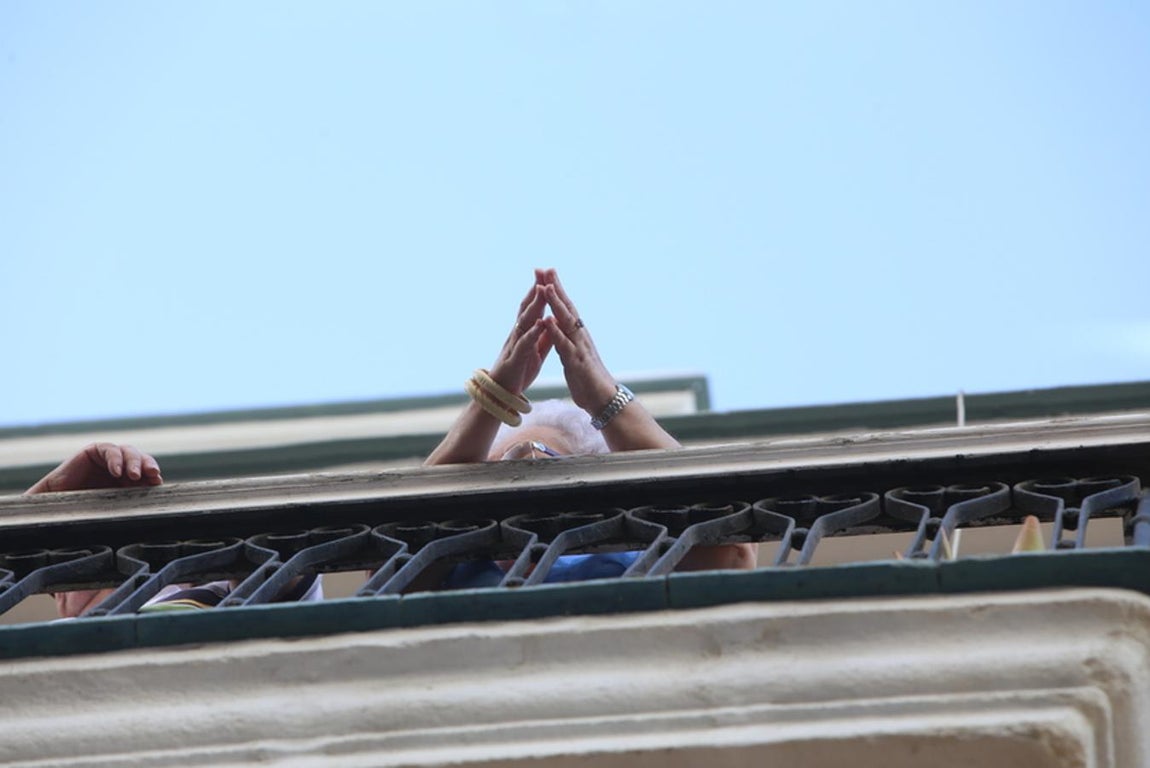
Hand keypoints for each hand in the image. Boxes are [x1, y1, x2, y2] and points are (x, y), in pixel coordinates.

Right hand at [26, 443, 162, 493]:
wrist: (57, 504)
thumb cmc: (85, 508)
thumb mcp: (113, 505)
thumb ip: (130, 500)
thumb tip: (155, 506)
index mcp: (130, 479)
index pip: (147, 473)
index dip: (153, 475)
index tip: (158, 483)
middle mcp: (122, 466)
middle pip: (141, 460)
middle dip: (148, 465)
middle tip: (152, 475)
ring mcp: (109, 457)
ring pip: (129, 452)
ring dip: (134, 462)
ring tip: (134, 475)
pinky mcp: (95, 451)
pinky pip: (110, 450)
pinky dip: (115, 459)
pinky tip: (116, 471)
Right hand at [487, 269, 553, 394]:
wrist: (502, 395)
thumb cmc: (518, 372)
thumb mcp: (535, 352)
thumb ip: (544, 337)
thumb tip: (552, 322)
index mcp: (524, 333)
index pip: (532, 308)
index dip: (539, 291)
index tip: (547, 274)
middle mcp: (517, 335)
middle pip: (526, 308)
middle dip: (535, 290)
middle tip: (542, 272)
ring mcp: (515, 345)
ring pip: (524, 322)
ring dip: (534, 305)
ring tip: (542, 289)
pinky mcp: (515, 359)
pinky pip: (524, 344)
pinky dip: (533, 332)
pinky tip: (541, 323)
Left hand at [539, 269, 617, 413]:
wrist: (603, 401)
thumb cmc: (588, 380)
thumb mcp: (573, 356)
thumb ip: (566, 341)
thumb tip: (560, 328)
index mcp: (577, 336)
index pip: (565, 309)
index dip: (556, 291)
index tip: (546, 274)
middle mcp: (580, 337)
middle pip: (567, 308)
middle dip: (556, 288)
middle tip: (546, 268)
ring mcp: (579, 348)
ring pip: (566, 322)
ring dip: (556, 304)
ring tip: (545, 286)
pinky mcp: (577, 362)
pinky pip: (564, 345)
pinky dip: (556, 332)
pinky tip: (548, 320)